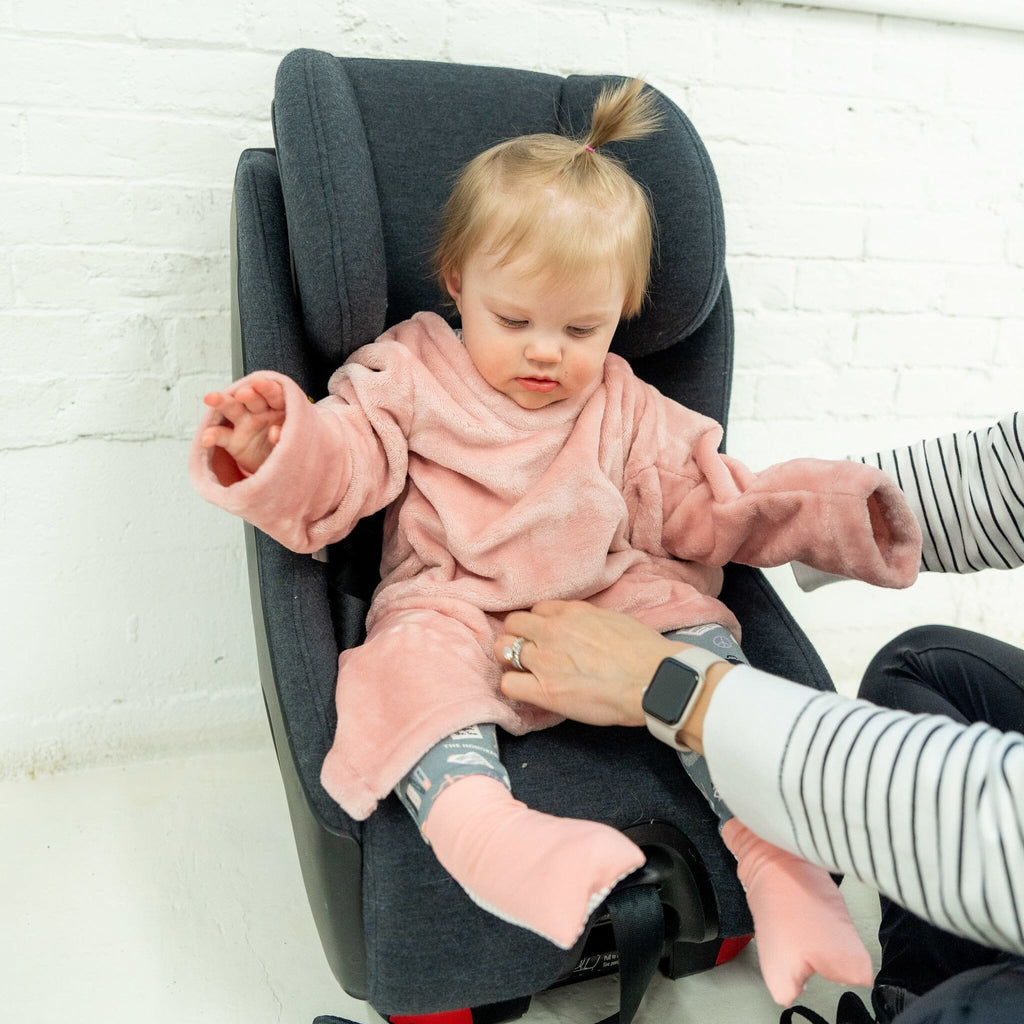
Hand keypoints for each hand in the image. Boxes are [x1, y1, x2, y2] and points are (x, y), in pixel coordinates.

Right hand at [200, 376, 286, 476]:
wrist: (279, 464)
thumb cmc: (289, 444)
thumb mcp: (294, 440)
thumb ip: (286, 434)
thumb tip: (275, 433)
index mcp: (279, 406)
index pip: (274, 393)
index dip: (267, 388)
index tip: (260, 384)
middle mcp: (260, 411)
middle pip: (253, 398)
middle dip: (248, 394)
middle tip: (244, 394)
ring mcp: (244, 424)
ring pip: (232, 409)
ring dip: (221, 402)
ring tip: (211, 398)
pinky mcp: (233, 440)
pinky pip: (220, 436)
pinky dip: (212, 436)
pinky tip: (207, 439)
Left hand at [494, 601, 677, 726]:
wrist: (653, 680)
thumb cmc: (645, 652)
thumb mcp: (614, 619)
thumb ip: (588, 619)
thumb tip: (581, 627)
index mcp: (571, 612)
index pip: (537, 610)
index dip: (539, 624)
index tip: (546, 636)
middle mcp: (552, 631)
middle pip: (513, 624)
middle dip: (518, 637)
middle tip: (531, 653)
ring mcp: (544, 660)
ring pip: (503, 651)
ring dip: (512, 660)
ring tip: (526, 672)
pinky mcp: (545, 691)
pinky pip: (508, 684)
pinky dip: (515, 687)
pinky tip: (530, 691)